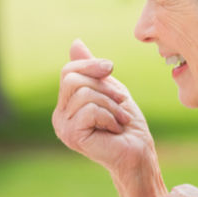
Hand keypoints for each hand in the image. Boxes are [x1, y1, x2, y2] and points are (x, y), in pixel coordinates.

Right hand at [52, 39, 154, 174]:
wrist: (138, 154)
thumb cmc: (127, 125)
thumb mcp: (110, 89)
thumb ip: (91, 70)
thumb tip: (75, 42)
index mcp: (65, 105)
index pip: (68, 71)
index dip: (91, 64)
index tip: (111, 68)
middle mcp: (59, 116)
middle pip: (72, 79)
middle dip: (103, 87)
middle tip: (119, 104)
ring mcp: (63, 128)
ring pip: (84, 93)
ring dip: (111, 104)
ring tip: (120, 119)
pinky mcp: (72, 136)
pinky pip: (90, 109)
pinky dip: (110, 116)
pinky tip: (115, 129)